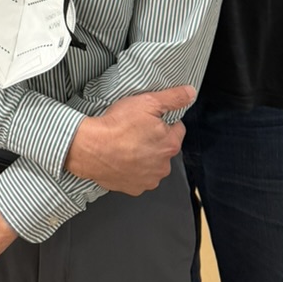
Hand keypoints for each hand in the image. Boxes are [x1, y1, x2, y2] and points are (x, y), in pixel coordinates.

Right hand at [65, 86, 194, 194]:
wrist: (91, 147)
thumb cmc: (118, 124)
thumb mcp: (147, 102)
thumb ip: (173, 97)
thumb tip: (191, 93)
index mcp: (170, 144)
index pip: (177, 128)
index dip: (162, 120)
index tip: (147, 117)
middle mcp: (164, 166)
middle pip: (164, 147)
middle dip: (154, 139)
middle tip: (135, 129)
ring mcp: (148, 180)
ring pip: (152, 164)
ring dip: (144, 156)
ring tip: (126, 144)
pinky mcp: (134, 188)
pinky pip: (138, 177)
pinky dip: (132, 169)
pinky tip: (121, 158)